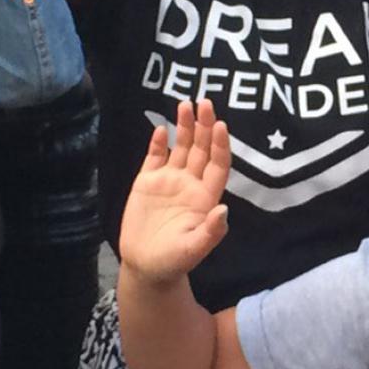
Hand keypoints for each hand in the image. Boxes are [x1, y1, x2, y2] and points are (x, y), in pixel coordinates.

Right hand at [119, 100, 231, 284]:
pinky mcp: (147, 182)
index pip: (218, 164)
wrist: (145, 267)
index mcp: (205, 196)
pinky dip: (158, 142)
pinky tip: (162, 128)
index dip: (221, 145)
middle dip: (204, 126)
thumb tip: (224, 210)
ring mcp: (169, 181)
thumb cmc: (174, 261)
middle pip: (201, 148)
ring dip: (184, 126)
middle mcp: (190, 183)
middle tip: (205, 102)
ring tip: (185, 104)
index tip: (220, 125)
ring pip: (180, 147)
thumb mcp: (193, 250)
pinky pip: (155, 157)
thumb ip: (210, 232)